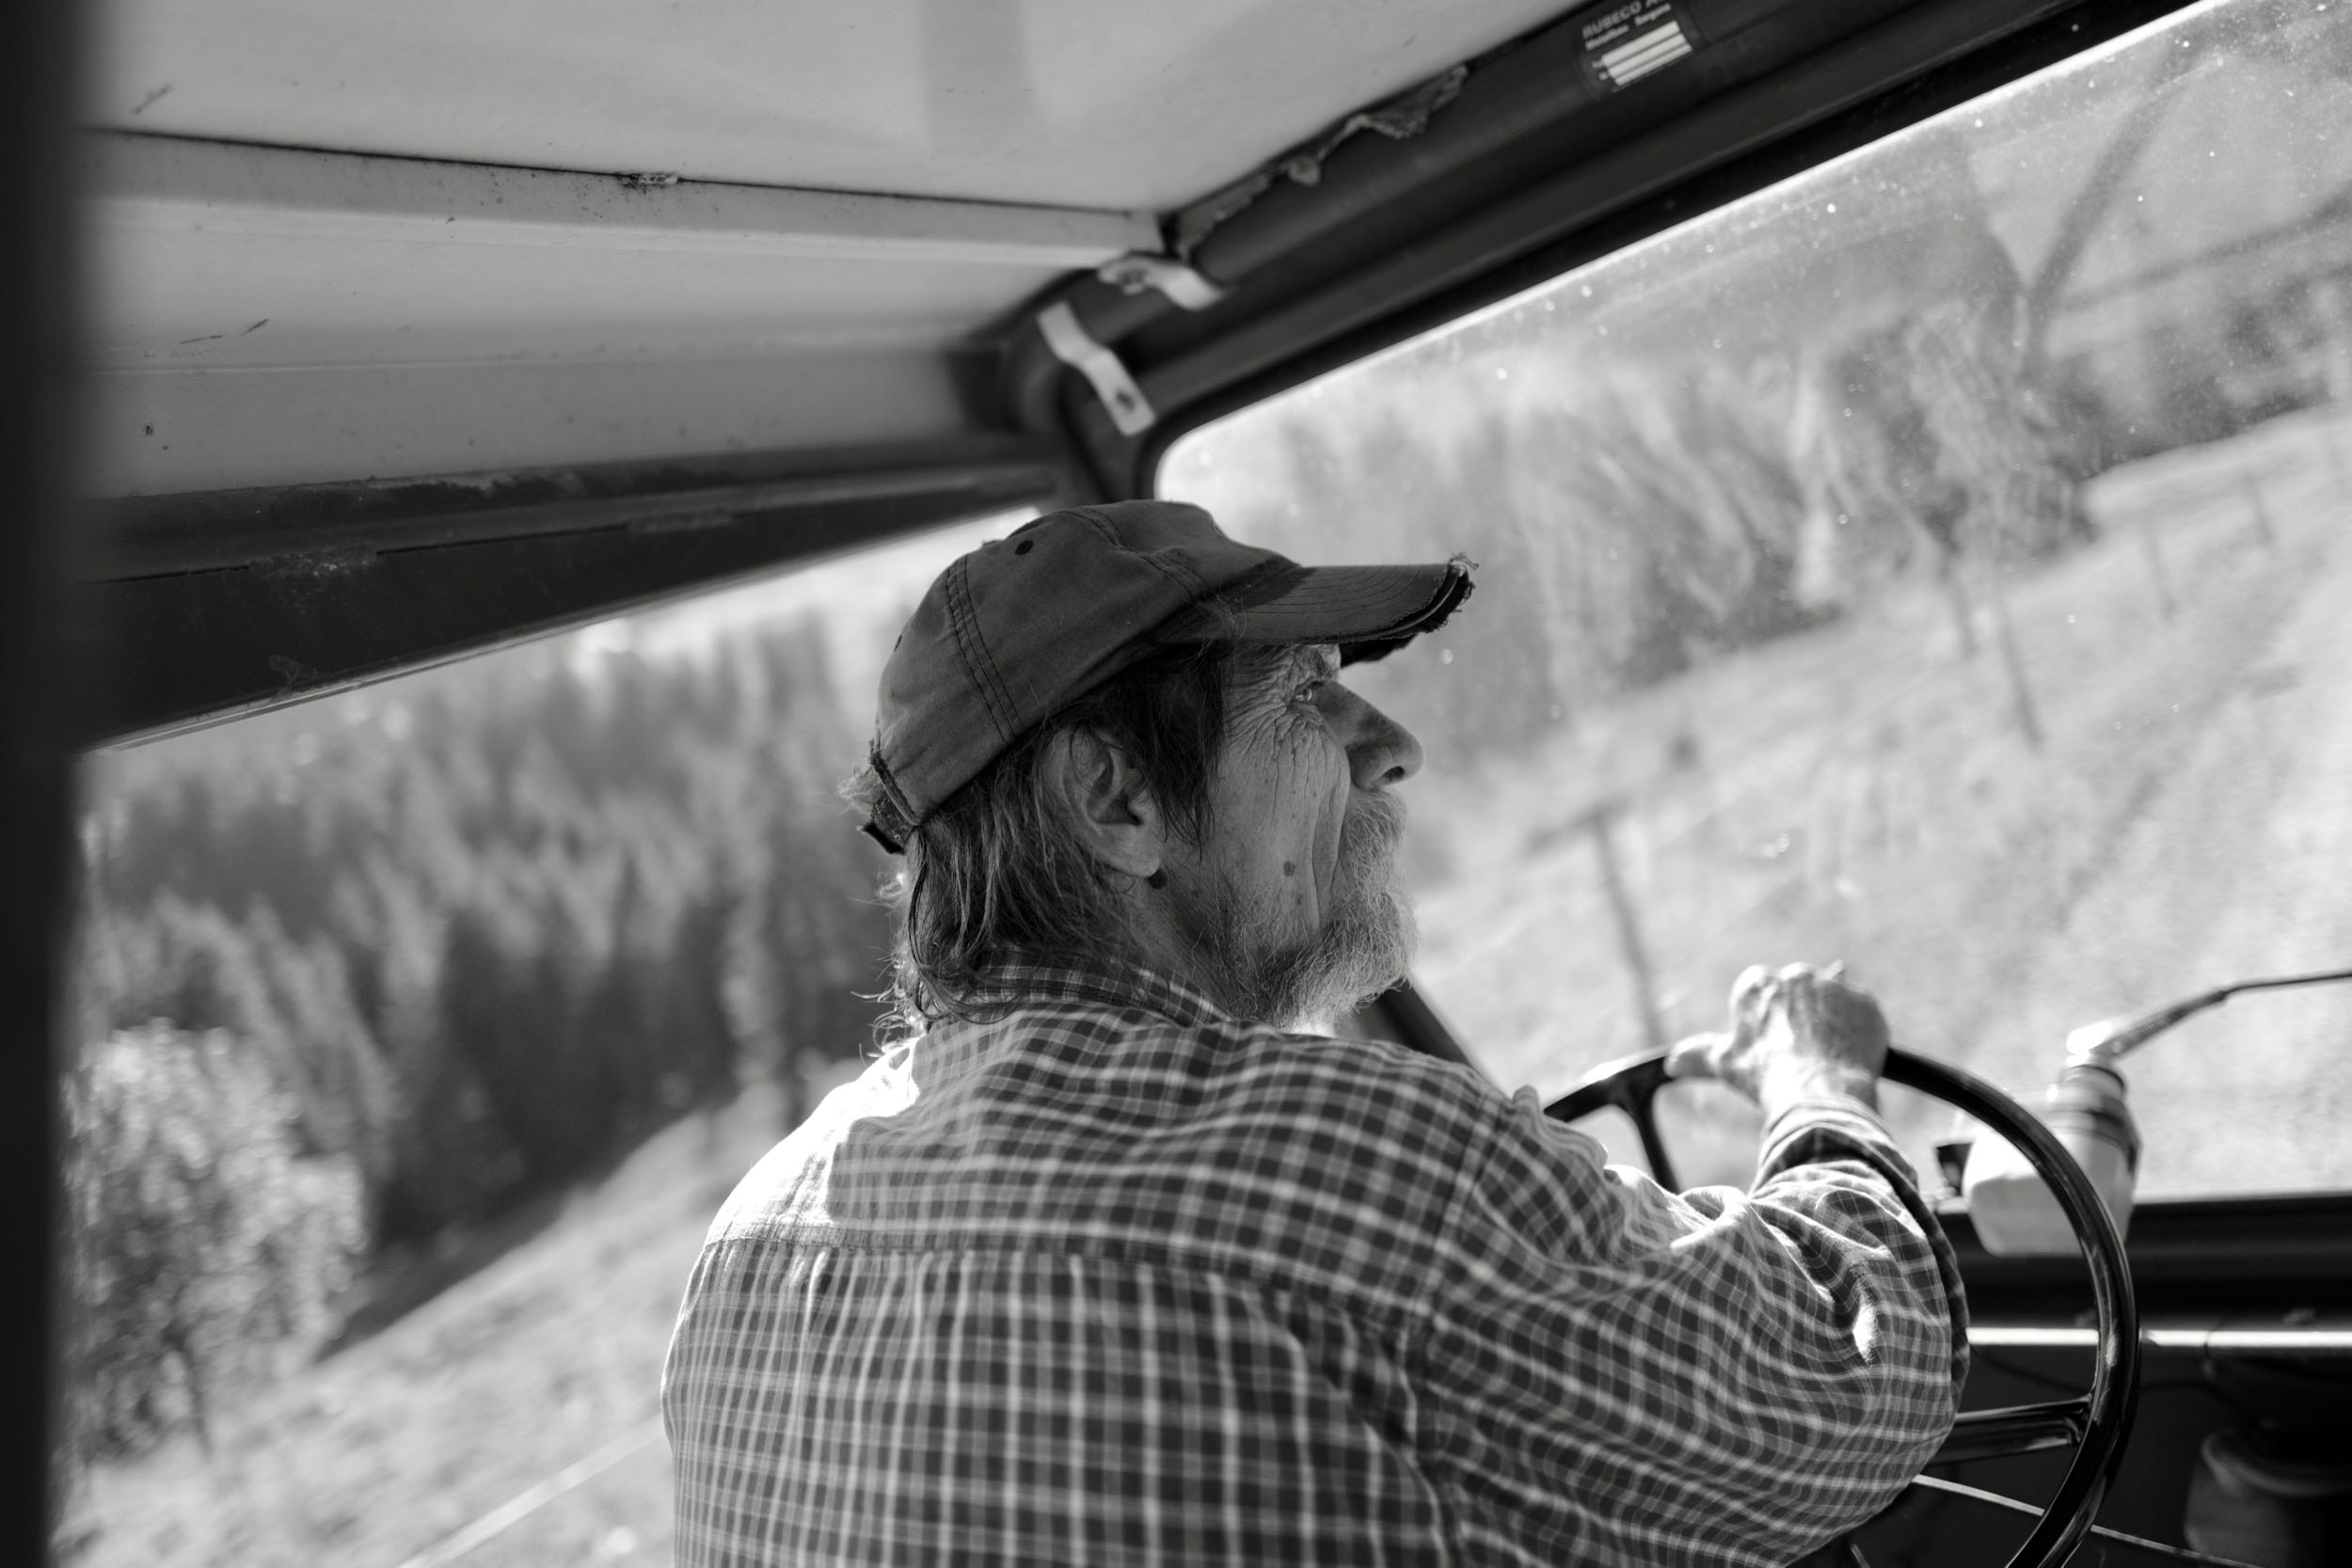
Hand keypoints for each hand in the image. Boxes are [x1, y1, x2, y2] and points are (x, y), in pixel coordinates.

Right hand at [1666, 962, 1887, 1114]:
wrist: (1819, 1095)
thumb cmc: (1765, 1078)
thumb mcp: (1725, 1065)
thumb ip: (1699, 1055)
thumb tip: (1673, 1062)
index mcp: (1758, 985)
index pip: (1759, 991)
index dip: (1764, 1021)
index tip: (1770, 1047)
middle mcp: (1795, 975)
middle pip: (1797, 993)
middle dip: (1799, 1017)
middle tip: (1799, 1055)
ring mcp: (1834, 988)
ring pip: (1831, 1003)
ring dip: (1830, 1022)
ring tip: (1826, 1059)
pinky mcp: (1865, 1004)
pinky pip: (1862, 1014)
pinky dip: (1858, 1032)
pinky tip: (1849, 1056)